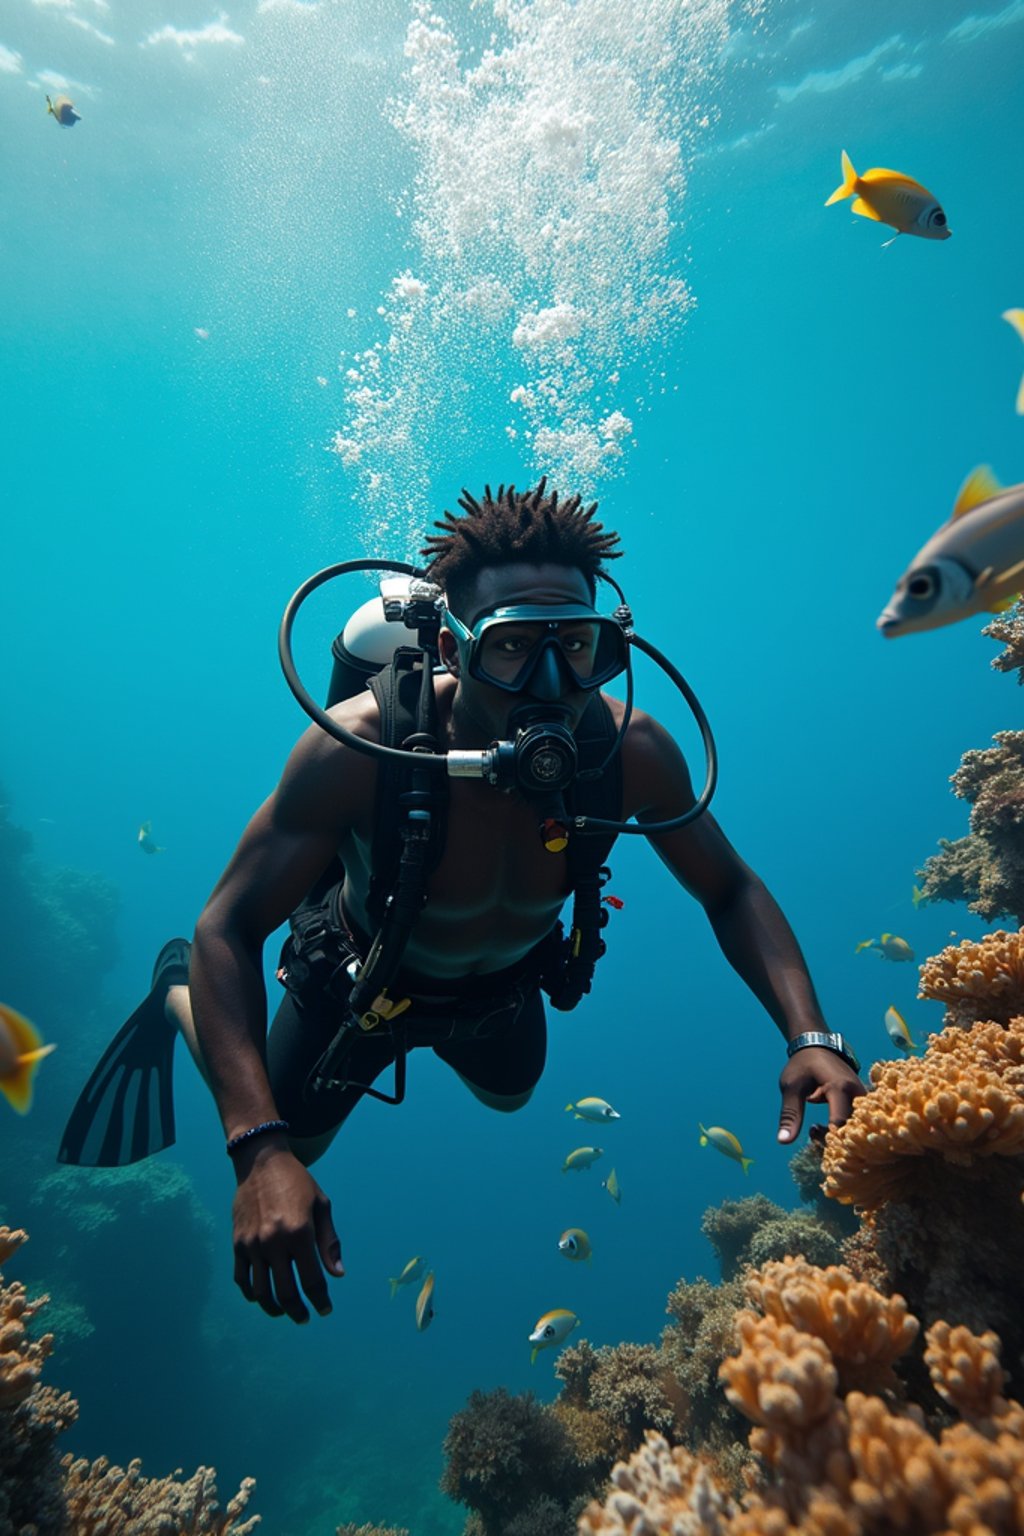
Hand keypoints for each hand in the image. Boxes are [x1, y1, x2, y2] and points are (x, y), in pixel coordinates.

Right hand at [230, 1140, 342, 1321]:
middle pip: (285, 1293)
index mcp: (299, 1233)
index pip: (312, 1280)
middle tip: (306, 1317)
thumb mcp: (321, 1206)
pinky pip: (242, 1279)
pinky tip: (263, 1296)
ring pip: (261, 1292)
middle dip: (298, 1311)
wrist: (261, 1162)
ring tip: (286, 1311)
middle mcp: (274, 1242)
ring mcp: (252, 1245)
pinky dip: (252, 1294)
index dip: (320, 1301)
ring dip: (275, 1308)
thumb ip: (329, 1242)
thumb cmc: (297, 1183)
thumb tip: (337, 1274)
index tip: (325, 1310)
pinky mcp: (237, 1244)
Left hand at [777, 1046, 865, 1144]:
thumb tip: (783, 1141)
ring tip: (814, 1128)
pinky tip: (823, 1125)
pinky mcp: (862, 1100)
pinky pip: (856, 1121)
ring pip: (855, 1126)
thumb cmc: (803, 1065)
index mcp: (840, 1087)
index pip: (839, 1123)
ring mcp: (863, 1097)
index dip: (827, 1137)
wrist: (817, 1046)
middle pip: (851, 1128)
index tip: (811, 1133)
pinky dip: (841, 1128)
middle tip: (812, 1130)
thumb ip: (790, 1114)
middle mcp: (858, 1093)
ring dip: (836, 1133)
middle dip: (832, 1137)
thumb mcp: (791, 1087)